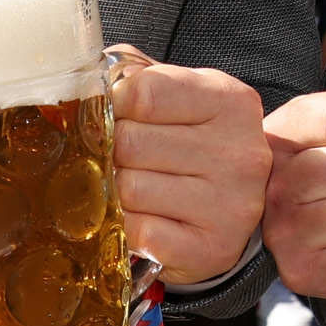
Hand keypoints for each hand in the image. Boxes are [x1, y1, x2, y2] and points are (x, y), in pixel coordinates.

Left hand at [109, 49, 271, 286]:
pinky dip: (127, 226)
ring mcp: (230, 204)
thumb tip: (86, 78)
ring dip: (118, 190)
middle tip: (121, 158)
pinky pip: (138, 231)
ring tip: (133, 188)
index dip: (114, 104)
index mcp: (231, 102)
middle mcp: (239, 152)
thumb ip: (139, 77)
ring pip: (130, 188)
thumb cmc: (197, 145)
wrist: (233, 207)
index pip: (146, 92)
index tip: (113, 115)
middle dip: (114, 151)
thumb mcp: (184, 98)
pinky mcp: (212, 247)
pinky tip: (141, 218)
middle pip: (131, 142)